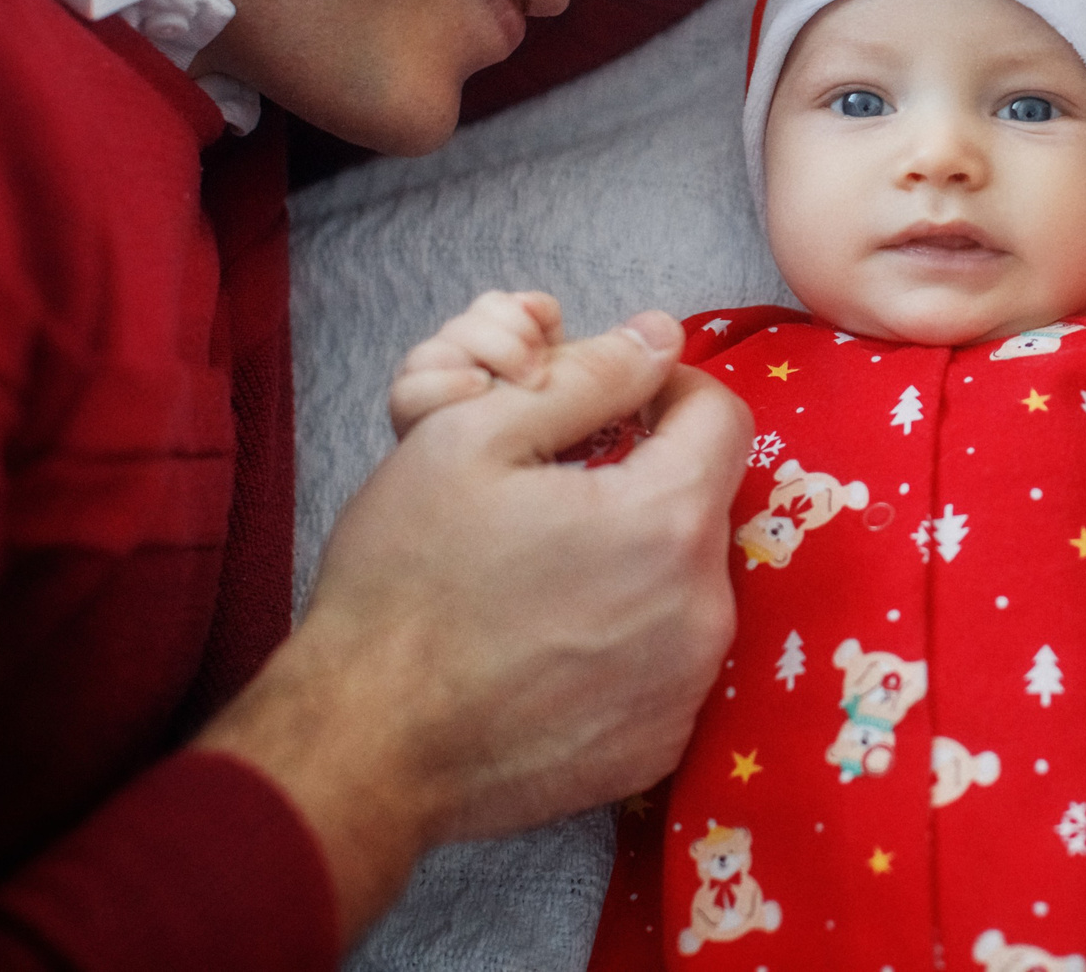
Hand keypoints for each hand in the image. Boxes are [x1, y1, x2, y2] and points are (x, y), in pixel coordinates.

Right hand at [200, 308, 750, 941]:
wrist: (361, 745)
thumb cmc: (405, 580)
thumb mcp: (472, 438)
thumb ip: (588, 377)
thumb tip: (661, 338)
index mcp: (668, 520)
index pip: (724, 419)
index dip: (669, 395)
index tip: (613, 409)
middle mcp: (704, 609)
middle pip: (703, 505)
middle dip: (647, 482)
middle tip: (559, 496)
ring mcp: (687, 688)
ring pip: (689, 585)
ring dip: (642, 563)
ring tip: (550, 573)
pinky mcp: (660, 748)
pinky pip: (670, 662)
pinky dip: (631, 641)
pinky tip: (554, 646)